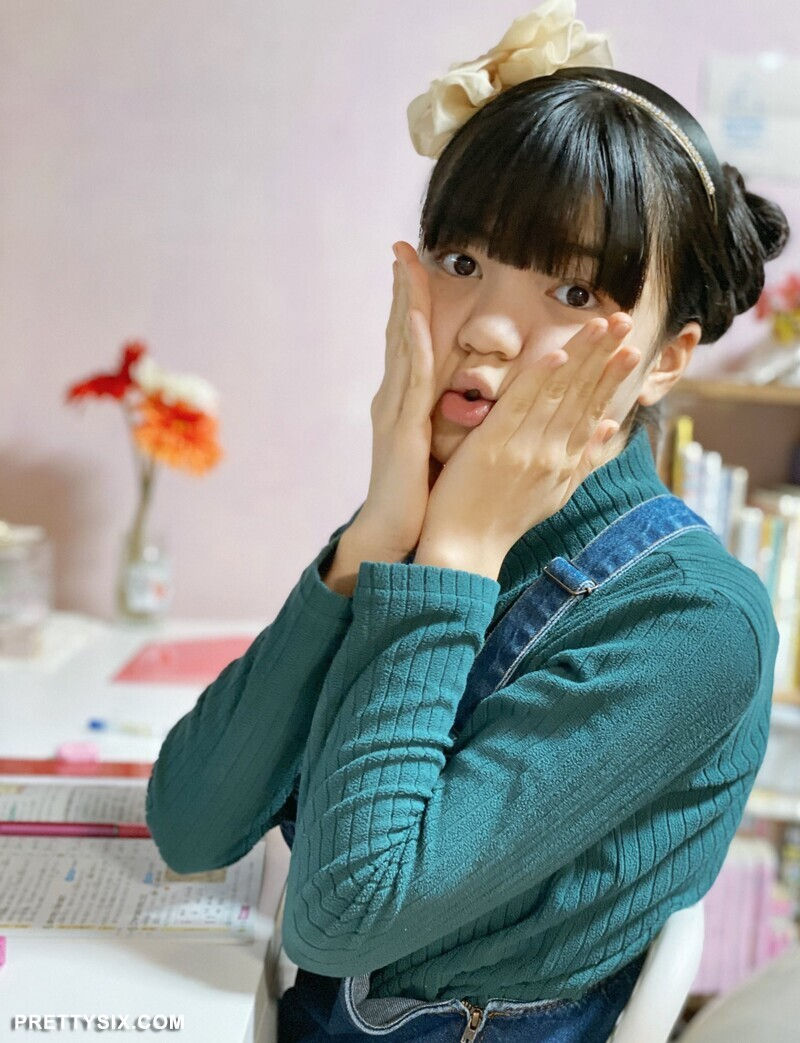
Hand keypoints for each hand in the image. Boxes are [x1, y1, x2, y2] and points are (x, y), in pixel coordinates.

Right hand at [350, 241, 438, 555]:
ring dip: (403, 303)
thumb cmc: (419, 499)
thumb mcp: (434, 450)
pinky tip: (412, 317)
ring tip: (404, 264)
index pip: (409, 344)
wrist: (394, 537)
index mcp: (403, 405)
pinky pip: (410, 381)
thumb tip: (463, 402)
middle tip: (402, 247)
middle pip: (398, 333)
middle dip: (401, 290)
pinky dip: (410, 346)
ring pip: (401, 347)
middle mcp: (393, 400)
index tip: (416, 267)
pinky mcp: (403, 430)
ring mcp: (394, 413)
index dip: (410, 304)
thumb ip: (441, 421)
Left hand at [415, 314, 640, 569]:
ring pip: (559, 394)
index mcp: (565, 463)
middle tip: (627, 320)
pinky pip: (521, 406)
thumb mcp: (554, 494)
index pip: (594, 410)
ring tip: (603, 324)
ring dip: (582, 355)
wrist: (465, 551)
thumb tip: (611, 427)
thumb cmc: (503, 521)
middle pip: (584, 395)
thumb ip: (583, 459)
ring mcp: (525, 449)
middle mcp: (552, 454)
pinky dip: (539, 380)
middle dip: (606, 355)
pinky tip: (556, 355)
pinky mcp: (494, 447)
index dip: (613, 377)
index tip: (632, 347)